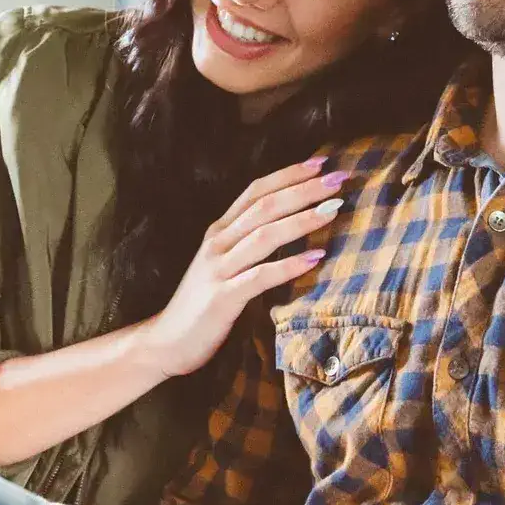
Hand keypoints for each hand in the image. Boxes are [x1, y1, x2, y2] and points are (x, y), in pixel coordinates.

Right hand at [135, 158, 348, 377]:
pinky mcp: (222, 298)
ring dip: (301, 220)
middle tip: (339, 178)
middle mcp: (217, 243)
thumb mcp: (223, 265)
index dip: (288, 174)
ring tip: (334, 210)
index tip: (322, 162)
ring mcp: (218, 269)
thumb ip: (249, 244)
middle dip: (303, 190)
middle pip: (264, 206)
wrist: (165, 342)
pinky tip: (316, 258)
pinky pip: (260, 277)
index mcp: (219, 231)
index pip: (255, 191)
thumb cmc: (202, 304)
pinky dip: (289, 265)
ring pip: (264, 235)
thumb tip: (292, 227)